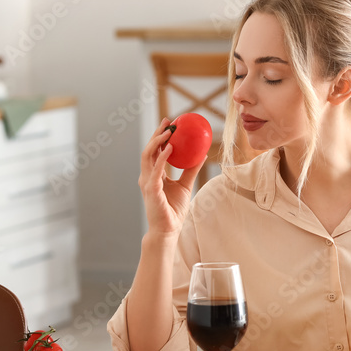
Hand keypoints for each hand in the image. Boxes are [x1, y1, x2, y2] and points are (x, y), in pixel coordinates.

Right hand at [138, 118, 206, 236]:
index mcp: (154, 175)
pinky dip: (162, 157)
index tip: (169, 124)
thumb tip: (203, 154)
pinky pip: (156, 170)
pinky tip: (170, 147)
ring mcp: (147, 182)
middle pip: (149, 149)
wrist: (168, 230)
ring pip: (148, 156)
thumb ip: (191, 170)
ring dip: (157, 141)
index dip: (160, 136)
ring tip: (169, 131)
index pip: (155, 151)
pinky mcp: (151, 189)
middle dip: (156, 133)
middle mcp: (148, 176)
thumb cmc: (174, 210)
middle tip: (168, 121)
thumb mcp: (185, 186)